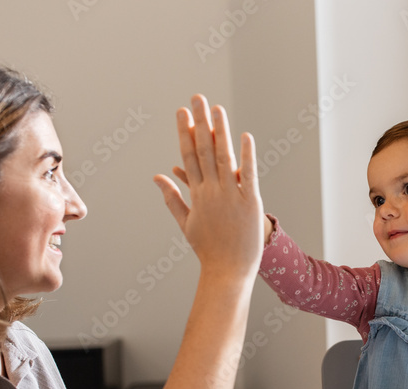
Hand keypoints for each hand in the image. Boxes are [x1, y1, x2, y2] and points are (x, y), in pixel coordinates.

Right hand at [153, 94, 263, 279]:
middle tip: (197, 98)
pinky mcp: (250, 203)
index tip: (181, 112)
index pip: (188, 156)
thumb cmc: (208, 249)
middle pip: (204, 151)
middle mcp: (212, 192)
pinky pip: (248, 175)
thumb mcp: (186, 223)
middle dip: (200, 123)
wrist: (227, 272)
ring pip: (224, 158)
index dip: (184, 132)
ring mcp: (231, 196)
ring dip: (220, 132)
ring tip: (217, 109)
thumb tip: (158, 176)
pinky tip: (245, 137)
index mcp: (197, 195)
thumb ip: (172, 197)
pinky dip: (246, 156)